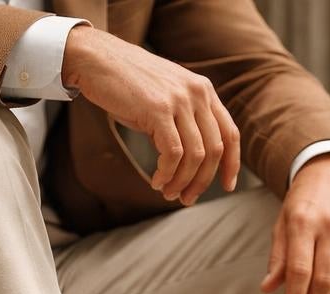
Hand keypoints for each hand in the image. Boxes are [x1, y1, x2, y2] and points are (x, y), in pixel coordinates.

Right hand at [61, 25, 239, 204]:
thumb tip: (194, 164)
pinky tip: (156, 182)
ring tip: (168, 193)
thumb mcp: (167, 99)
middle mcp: (197, 93)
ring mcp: (179, 100)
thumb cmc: (129, 85)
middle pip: (215, 150)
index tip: (227, 186)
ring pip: (195, 156)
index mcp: (204, 90)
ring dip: (182, 182)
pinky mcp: (158, 109)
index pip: (230, 133)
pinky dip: (167, 174)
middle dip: (202, 181)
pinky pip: (173, 154)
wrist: (97, 59)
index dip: (232, 164)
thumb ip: (185, 122)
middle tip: (186, 199)